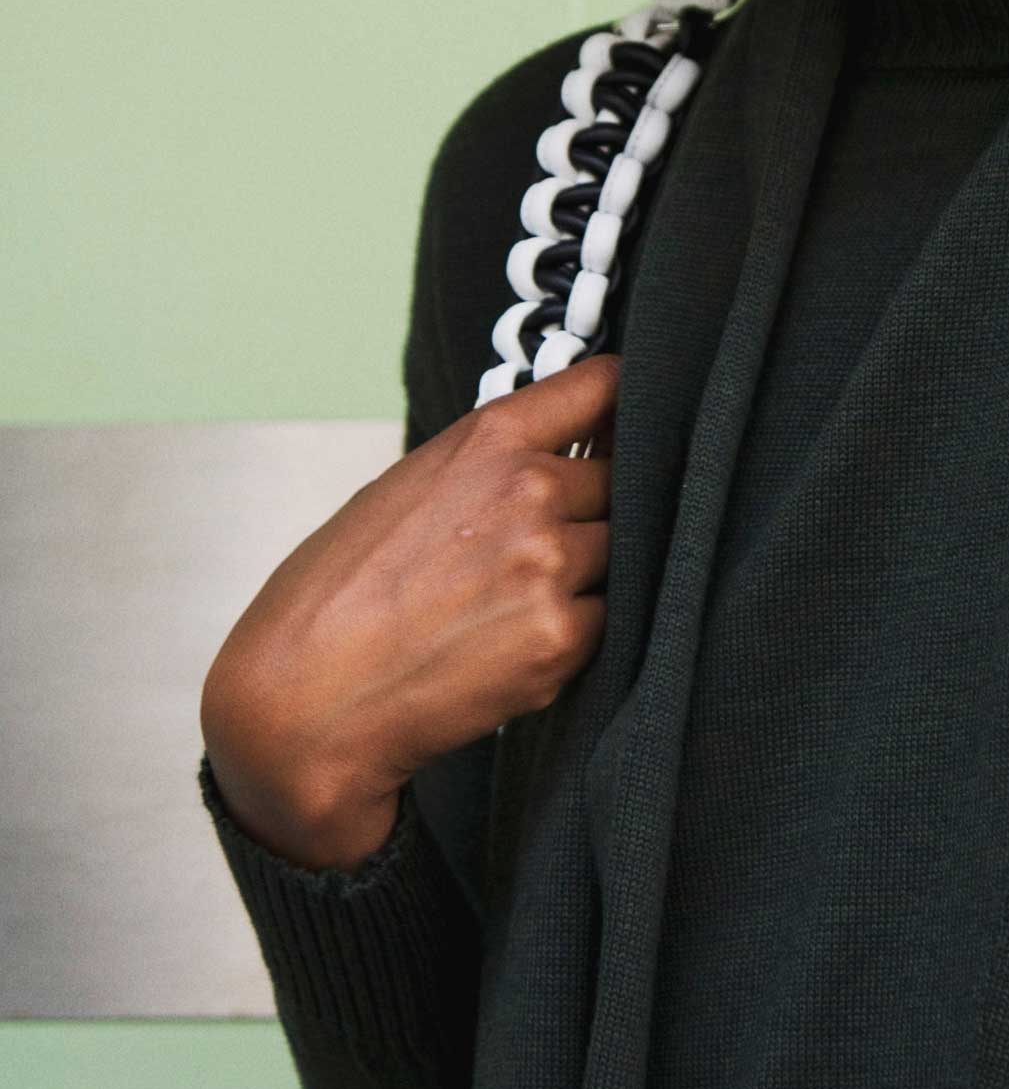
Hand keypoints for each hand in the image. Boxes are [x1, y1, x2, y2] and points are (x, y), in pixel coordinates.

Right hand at [199, 353, 621, 840]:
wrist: (305, 701)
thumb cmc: (339, 595)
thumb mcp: (410, 488)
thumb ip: (495, 463)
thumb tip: (568, 451)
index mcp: (490, 438)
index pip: (608, 387)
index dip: (623, 408)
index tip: (622, 427)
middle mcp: (530, 490)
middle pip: (623, 479)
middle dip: (594, 508)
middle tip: (536, 548)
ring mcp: (551, 564)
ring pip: (620, 550)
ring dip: (586, 572)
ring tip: (511, 600)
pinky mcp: (562, 637)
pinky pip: (606, 616)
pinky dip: (574, 629)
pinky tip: (511, 642)